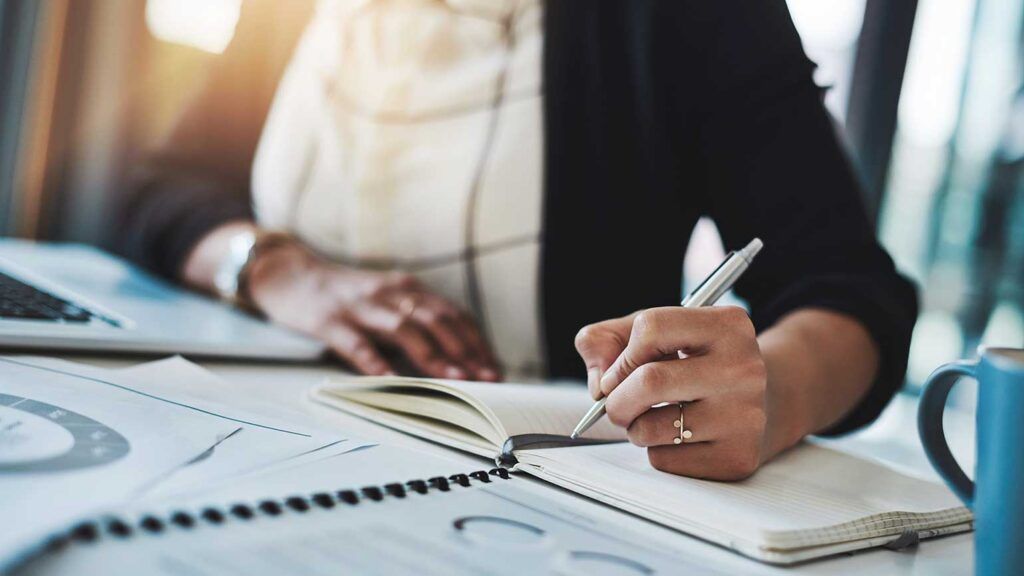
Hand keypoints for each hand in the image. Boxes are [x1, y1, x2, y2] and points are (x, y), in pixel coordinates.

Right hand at [247, 240, 499, 380]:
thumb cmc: (343, 296)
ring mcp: (359, 306)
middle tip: (489, 378)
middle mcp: (388, 293)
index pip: (452, 314)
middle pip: (437, 320)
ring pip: (404, 330)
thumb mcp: (385, 300)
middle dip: (467, 350)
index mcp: (406, 288)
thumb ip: (414, 321)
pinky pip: (356, 344)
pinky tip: (392, 381)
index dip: (476, 340)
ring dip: (435, 356)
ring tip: (457, 379)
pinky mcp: (328, 320)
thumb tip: (453, 356)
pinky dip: (376, 363)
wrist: (288, 273)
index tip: (496, 366)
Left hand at [575, 307, 767, 480]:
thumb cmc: (697, 364)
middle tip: (617, 404)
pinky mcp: (737, 457)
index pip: (651, 328)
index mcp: (728, 326)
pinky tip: (680, 438)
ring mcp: (744, 416)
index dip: (622, 354)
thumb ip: (609, 341)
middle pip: (649, 381)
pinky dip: (657, 452)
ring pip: (650, 428)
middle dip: (616, 399)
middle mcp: (744, 369)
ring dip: (634, 428)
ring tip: (654, 418)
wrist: (764, 404)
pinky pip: (665, 461)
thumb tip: (598, 384)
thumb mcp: (659, 335)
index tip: (620, 371)